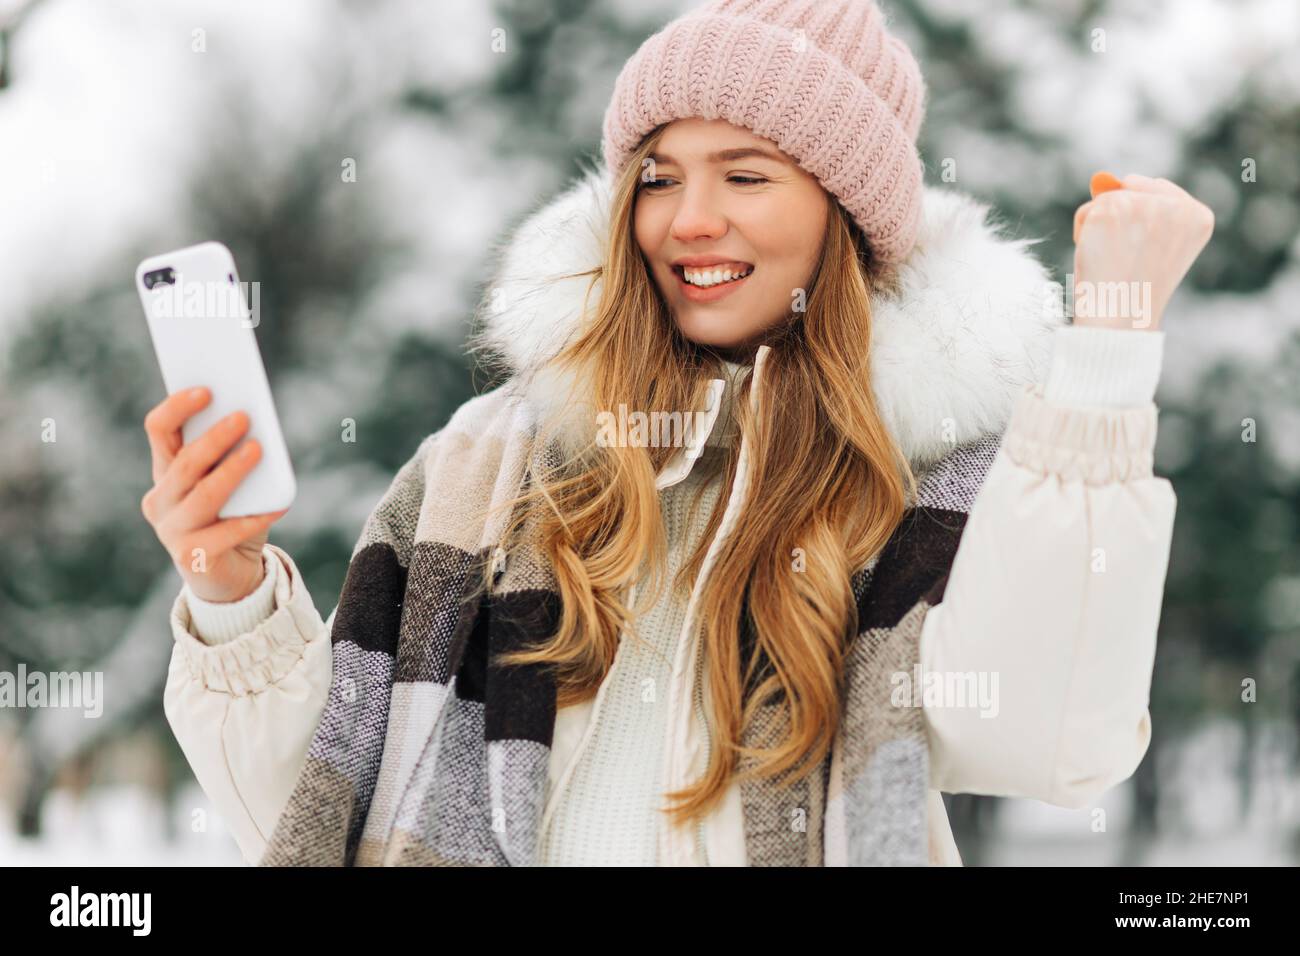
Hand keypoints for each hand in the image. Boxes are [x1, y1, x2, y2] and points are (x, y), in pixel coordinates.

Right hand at [141, 387, 288, 602]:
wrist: (229, 575)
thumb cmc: (232, 515)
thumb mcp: (230, 480)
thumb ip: (234, 453)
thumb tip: (257, 420)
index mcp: (165, 471)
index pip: (159, 430)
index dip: (178, 407)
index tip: (207, 389)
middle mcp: (161, 499)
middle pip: (184, 462)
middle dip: (214, 438)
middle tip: (243, 416)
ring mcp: (172, 530)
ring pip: (204, 495)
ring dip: (232, 471)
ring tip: (259, 450)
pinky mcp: (192, 557)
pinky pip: (227, 532)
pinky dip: (255, 517)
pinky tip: (279, 505)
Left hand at [1071, 171, 1214, 330]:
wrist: (1119, 317)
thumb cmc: (1133, 290)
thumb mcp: (1148, 245)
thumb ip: (1134, 207)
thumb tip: (1101, 179)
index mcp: (1200, 217)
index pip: (1160, 194)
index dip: (1140, 223)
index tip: (1142, 252)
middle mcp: (1179, 206)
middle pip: (1133, 189)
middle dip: (1120, 220)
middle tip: (1125, 258)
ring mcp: (1146, 204)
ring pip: (1108, 199)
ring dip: (1100, 227)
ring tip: (1112, 259)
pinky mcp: (1114, 206)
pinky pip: (1089, 210)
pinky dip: (1084, 232)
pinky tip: (1098, 256)